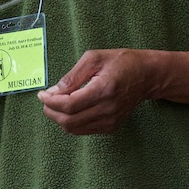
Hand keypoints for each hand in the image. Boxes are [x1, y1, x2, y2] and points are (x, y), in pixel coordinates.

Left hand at [37, 49, 152, 134]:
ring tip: (55, 103)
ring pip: (74, 128)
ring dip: (59, 118)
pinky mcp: (111, 126)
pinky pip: (83, 129)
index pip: (69, 105)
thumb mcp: (94, 58)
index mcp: (104, 90)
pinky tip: (69, 108)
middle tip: (45, 100)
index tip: (42, 94)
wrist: (146, 76)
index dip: (51, 102)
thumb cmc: (121, 62)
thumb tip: (52, 92)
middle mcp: (108, 109)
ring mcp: (110, 121)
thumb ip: (72, 76)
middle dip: (51, 111)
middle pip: (69, 121)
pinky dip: (71, 121)